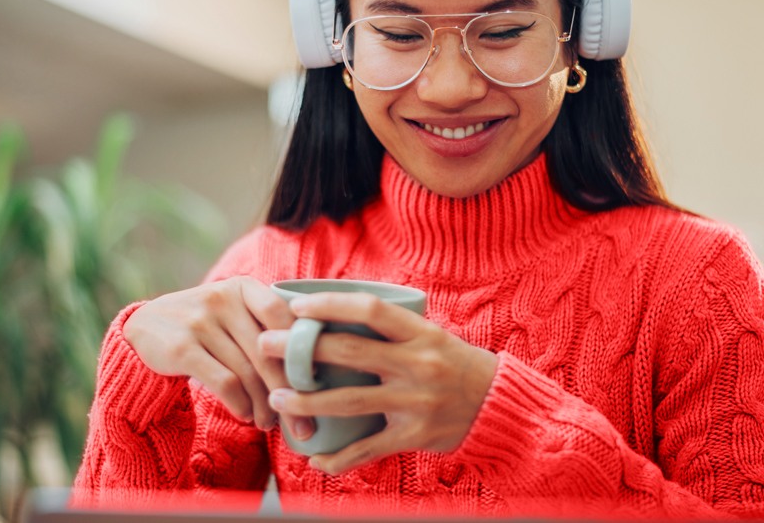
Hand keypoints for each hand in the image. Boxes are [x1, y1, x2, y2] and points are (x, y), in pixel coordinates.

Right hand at [123, 276, 308, 432]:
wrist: (144, 327)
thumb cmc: (208, 326)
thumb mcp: (234, 311)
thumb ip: (267, 327)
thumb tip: (315, 370)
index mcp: (243, 287)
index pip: (282, 314)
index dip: (301, 348)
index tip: (316, 381)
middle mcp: (222, 298)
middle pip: (268, 351)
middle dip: (289, 391)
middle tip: (303, 424)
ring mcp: (200, 321)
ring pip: (248, 371)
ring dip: (264, 405)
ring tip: (269, 423)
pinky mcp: (182, 348)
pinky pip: (225, 382)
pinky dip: (240, 403)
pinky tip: (246, 415)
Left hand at [259, 292, 498, 474]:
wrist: (497, 403)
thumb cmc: (456, 363)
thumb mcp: (431, 334)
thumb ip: (391, 328)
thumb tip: (337, 314)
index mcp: (420, 333)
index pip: (370, 310)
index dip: (330, 305)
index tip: (296, 307)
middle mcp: (417, 364)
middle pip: (349, 353)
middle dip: (301, 349)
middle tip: (266, 344)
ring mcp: (414, 401)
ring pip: (349, 401)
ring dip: (307, 400)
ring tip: (277, 397)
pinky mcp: (414, 435)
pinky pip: (368, 449)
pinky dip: (338, 458)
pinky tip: (315, 458)